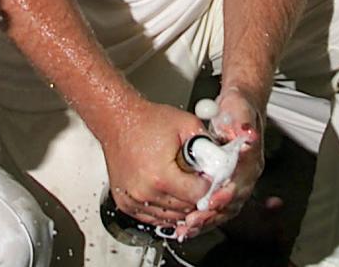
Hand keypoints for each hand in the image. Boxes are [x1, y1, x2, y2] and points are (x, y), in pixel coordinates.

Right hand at [100, 97, 209, 227]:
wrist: (117, 121)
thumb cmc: (147, 121)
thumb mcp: (185, 124)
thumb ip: (207, 143)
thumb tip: (221, 160)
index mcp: (161, 175)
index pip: (197, 195)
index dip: (207, 185)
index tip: (207, 177)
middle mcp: (145, 193)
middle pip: (185, 209)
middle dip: (195, 196)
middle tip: (197, 179)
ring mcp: (134, 201)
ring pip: (170, 218)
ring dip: (181, 205)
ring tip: (183, 184)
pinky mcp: (126, 205)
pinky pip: (153, 217)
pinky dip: (164, 209)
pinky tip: (169, 193)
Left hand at [177, 86, 264, 239]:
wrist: (238, 109)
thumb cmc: (238, 108)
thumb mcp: (239, 109)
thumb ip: (242, 122)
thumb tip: (247, 134)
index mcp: (251, 158)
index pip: (239, 181)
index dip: (225, 192)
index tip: (210, 200)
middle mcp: (246, 174)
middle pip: (231, 201)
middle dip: (211, 213)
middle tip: (193, 220)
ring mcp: (236, 181)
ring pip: (223, 209)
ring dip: (206, 220)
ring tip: (187, 227)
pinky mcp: (225, 185)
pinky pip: (216, 207)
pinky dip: (202, 216)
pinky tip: (188, 224)